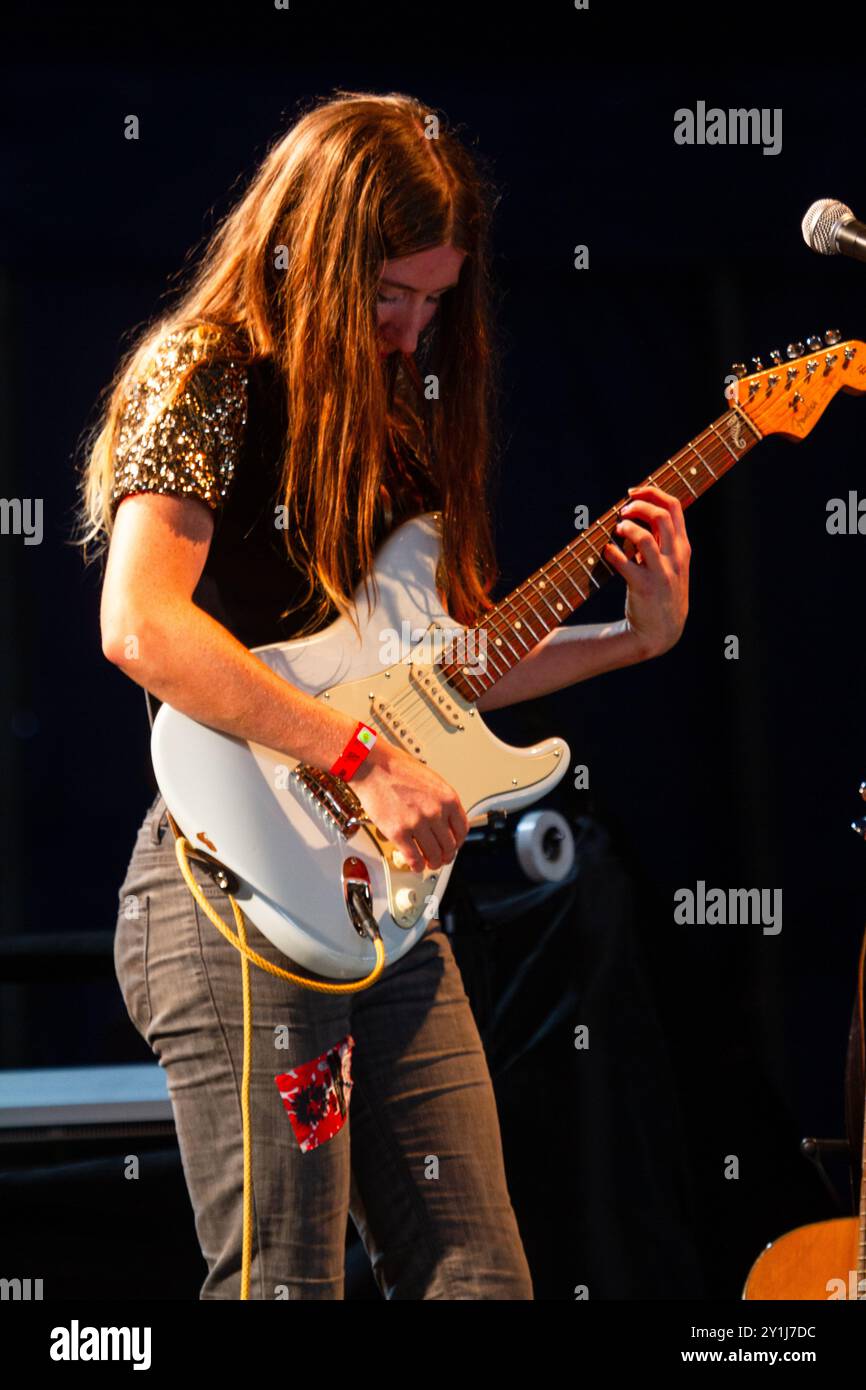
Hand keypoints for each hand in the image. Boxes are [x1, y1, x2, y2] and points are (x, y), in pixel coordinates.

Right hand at [352, 741, 469, 873]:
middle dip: (446, 855)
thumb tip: (444, 819)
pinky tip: (415, 865)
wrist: (373, 766)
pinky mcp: (398, 832)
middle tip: (441, 858)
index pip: (462, 829)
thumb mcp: (431, 780)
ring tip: (428, 863)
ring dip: (432, 863)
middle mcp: (436, 811)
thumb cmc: (396, 768)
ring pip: (433, 855)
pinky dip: (416, 865)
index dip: (458, 842)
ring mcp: (418, 823)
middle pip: (449, 845)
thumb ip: (440, 801)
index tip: (453, 845)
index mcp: (447, 797)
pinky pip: (413, 857)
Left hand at [603, 484, 690, 658]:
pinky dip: (612, 553)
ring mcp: (661, 573)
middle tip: (622, 511)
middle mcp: (675, 558)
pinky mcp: (644, 588)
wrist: (661, 632)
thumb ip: (659, 541)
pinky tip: (606, 552)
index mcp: (682, 548)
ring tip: (617, 529)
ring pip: (646, 537)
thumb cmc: (661, 594)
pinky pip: (625, 564)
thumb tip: (635, 515)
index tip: (632, 492)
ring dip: (627, 528)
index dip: (652, 493)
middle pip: (661, 516)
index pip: (674, 507)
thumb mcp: (670, 565)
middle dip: (638, 506)